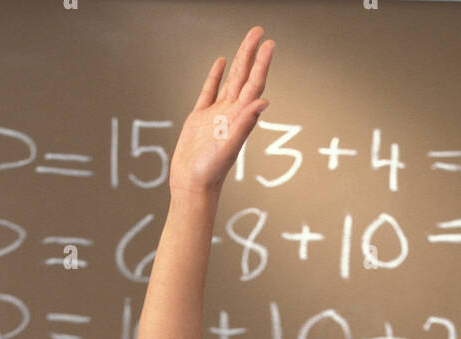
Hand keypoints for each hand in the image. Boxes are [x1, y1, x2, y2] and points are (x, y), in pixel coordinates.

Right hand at [169, 25, 273, 196]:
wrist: (192, 186)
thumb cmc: (210, 171)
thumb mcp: (229, 146)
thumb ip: (245, 124)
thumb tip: (263, 102)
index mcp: (239, 117)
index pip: (254, 85)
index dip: (262, 64)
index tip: (269, 43)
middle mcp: (230, 113)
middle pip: (244, 77)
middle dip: (252, 54)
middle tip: (259, 31)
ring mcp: (215, 114)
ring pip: (230, 80)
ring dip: (239, 60)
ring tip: (246, 41)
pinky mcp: (199, 118)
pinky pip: (209, 91)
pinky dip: (215, 76)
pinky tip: (221, 63)